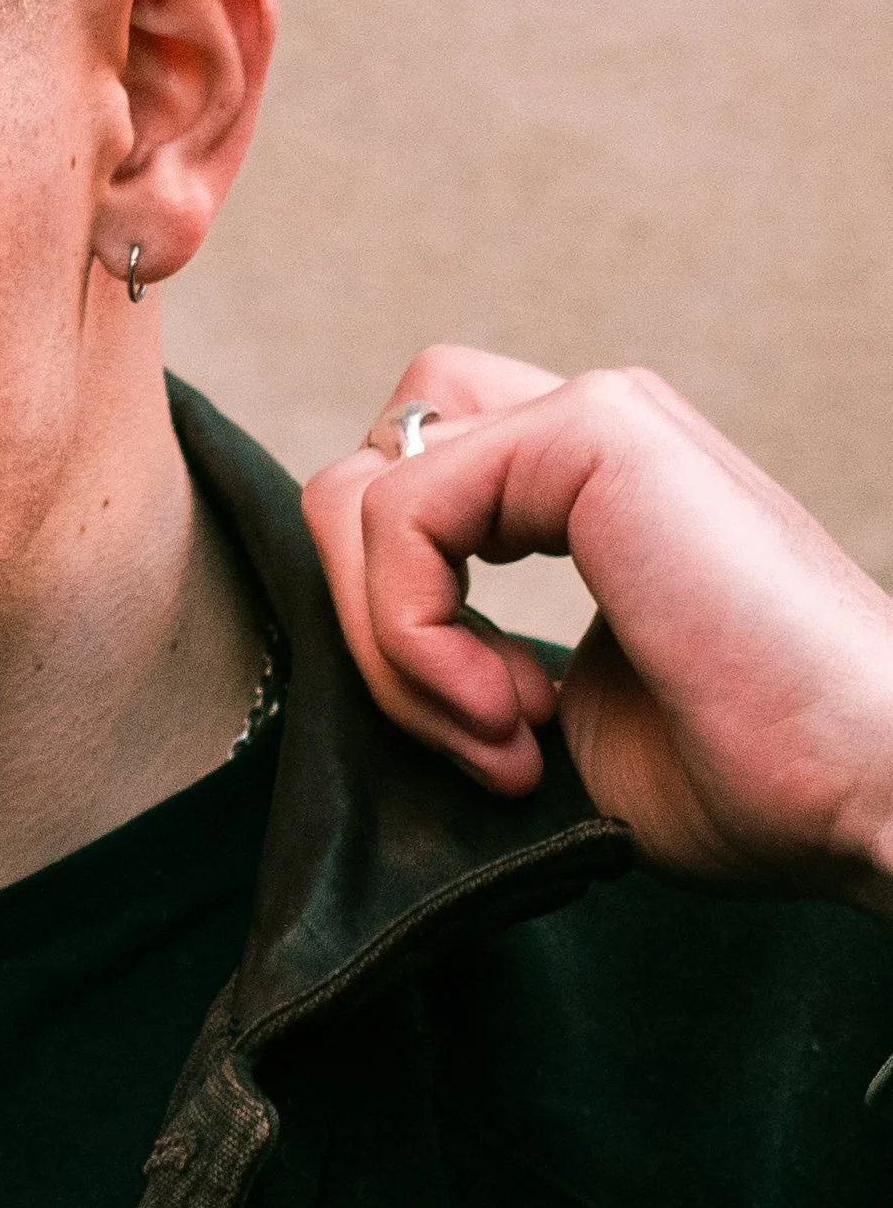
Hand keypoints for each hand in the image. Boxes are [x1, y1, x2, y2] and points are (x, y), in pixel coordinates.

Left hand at [302, 349, 892, 913]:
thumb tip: (374, 646)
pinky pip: (401, 511)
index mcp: (591, 488)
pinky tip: (513, 713)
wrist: (876, 791)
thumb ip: (467, 651)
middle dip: (373, 611)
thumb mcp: (565, 710)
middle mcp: (592, 431)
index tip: (503, 737)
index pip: (413, 487)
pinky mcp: (596, 430)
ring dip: (395, 641)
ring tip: (507, 732)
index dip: (407, 619)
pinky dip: (415, 633)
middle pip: (373, 461)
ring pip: (366, 485)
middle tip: (482, 732)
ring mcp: (596, 417)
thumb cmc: (760, 779)